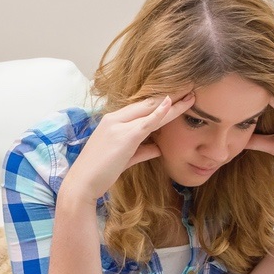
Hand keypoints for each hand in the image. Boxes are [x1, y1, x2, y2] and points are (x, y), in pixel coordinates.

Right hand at [62, 93, 194, 202]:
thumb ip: (141, 151)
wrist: (82, 183)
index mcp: (112, 121)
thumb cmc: (99, 174)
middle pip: (147, 104)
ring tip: (191, 96)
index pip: (140, 107)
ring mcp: (119, 126)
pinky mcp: (124, 136)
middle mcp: (115, 119)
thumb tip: (158, 148)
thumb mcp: (123, 159)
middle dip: (170, 97)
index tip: (178, 98)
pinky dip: (161, 112)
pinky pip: (147, 122)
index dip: (160, 102)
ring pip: (150, 110)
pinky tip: (172, 103)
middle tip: (189, 91)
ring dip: (173, 104)